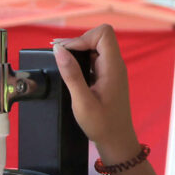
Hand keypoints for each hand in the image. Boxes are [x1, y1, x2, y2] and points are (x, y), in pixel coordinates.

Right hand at [53, 26, 144, 169]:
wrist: (116, 141)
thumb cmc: (102, 125)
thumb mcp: (82, 101)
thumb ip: (71, 74)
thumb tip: (59, 51)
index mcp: (113, 67)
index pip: (103, 34)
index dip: (82, 38)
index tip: (66, 53)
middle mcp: (115, 65)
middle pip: (99, 37)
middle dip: (78, 42)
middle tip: (58, 54)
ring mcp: (112, 70)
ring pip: (96, 46)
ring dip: (78, 51)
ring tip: (62, 61)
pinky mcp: (108, 76)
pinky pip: (95, 58)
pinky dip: (81, 60)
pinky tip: (70, 71)